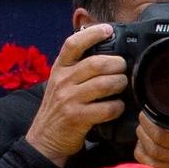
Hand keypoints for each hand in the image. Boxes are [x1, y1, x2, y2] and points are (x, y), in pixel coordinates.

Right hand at [24, 24, 127, 165]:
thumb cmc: (59, 108)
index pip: (73, 44)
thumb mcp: (61, 83)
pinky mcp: (77, 117)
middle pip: (96, 63)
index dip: (92, 34)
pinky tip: (117, 107)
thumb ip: (78, 68)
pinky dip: (117, 107)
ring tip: (122, 86)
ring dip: (120, 84)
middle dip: (117, 64)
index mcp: (59, 69)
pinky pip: (107, 108)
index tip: (108, 29)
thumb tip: (104, 52)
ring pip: (104, 84)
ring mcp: (69, 99)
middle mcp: (62, 81)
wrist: (45, 139)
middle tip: (123, 68)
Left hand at [134, 76, 168, 167]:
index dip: (154, 116)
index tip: (151, 105)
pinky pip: (155, 164)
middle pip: (157, 138)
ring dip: (143, 136)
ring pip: (153, 150)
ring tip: (145, 124)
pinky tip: (144, 143)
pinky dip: (144, 154)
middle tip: (147, 111)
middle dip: (146, 122)